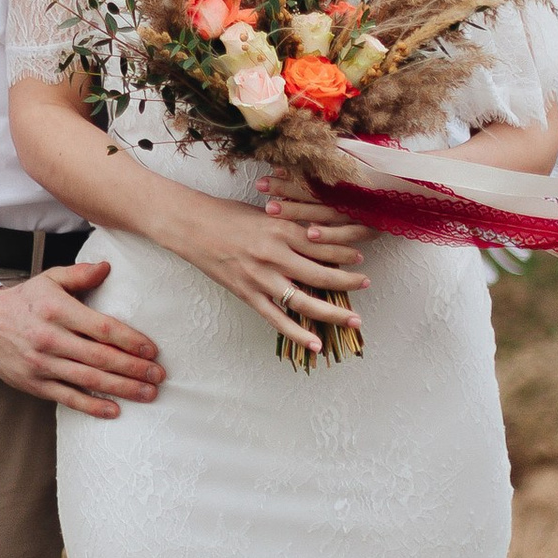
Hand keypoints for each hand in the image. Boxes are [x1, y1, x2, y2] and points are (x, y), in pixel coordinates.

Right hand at [0, 259, 162, 417]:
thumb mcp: (50, 279)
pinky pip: (68, 398)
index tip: (152, 350)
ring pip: (88, 380)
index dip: (130, 341)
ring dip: (122, 389)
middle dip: (133, 369)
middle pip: (100, 357)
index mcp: (57, 310)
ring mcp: (42, 364)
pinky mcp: (35, 384)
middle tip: (158, 376)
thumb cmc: (25, 300)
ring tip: (147, 394)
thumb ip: (79, 275)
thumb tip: (107, 267)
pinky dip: (92, 406)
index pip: (101, 328)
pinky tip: (114, 410)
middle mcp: (50, 338)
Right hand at [178, 182, 369, 352]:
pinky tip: (316, 344)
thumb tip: (319, 235)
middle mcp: (274, 254)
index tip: (364, 254)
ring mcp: (260, 277)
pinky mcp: (247, 294)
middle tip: (367, 284)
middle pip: (321, 272)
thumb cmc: (227, 215)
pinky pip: (276, 318)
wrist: (191, 225)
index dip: (347, 249)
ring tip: (353, 319)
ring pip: (304, 300)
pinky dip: (297, 334)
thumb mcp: (265, 213)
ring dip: (332, 312)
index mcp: (281, 228)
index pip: (324, 242)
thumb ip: (291, 226)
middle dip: (349, 280)